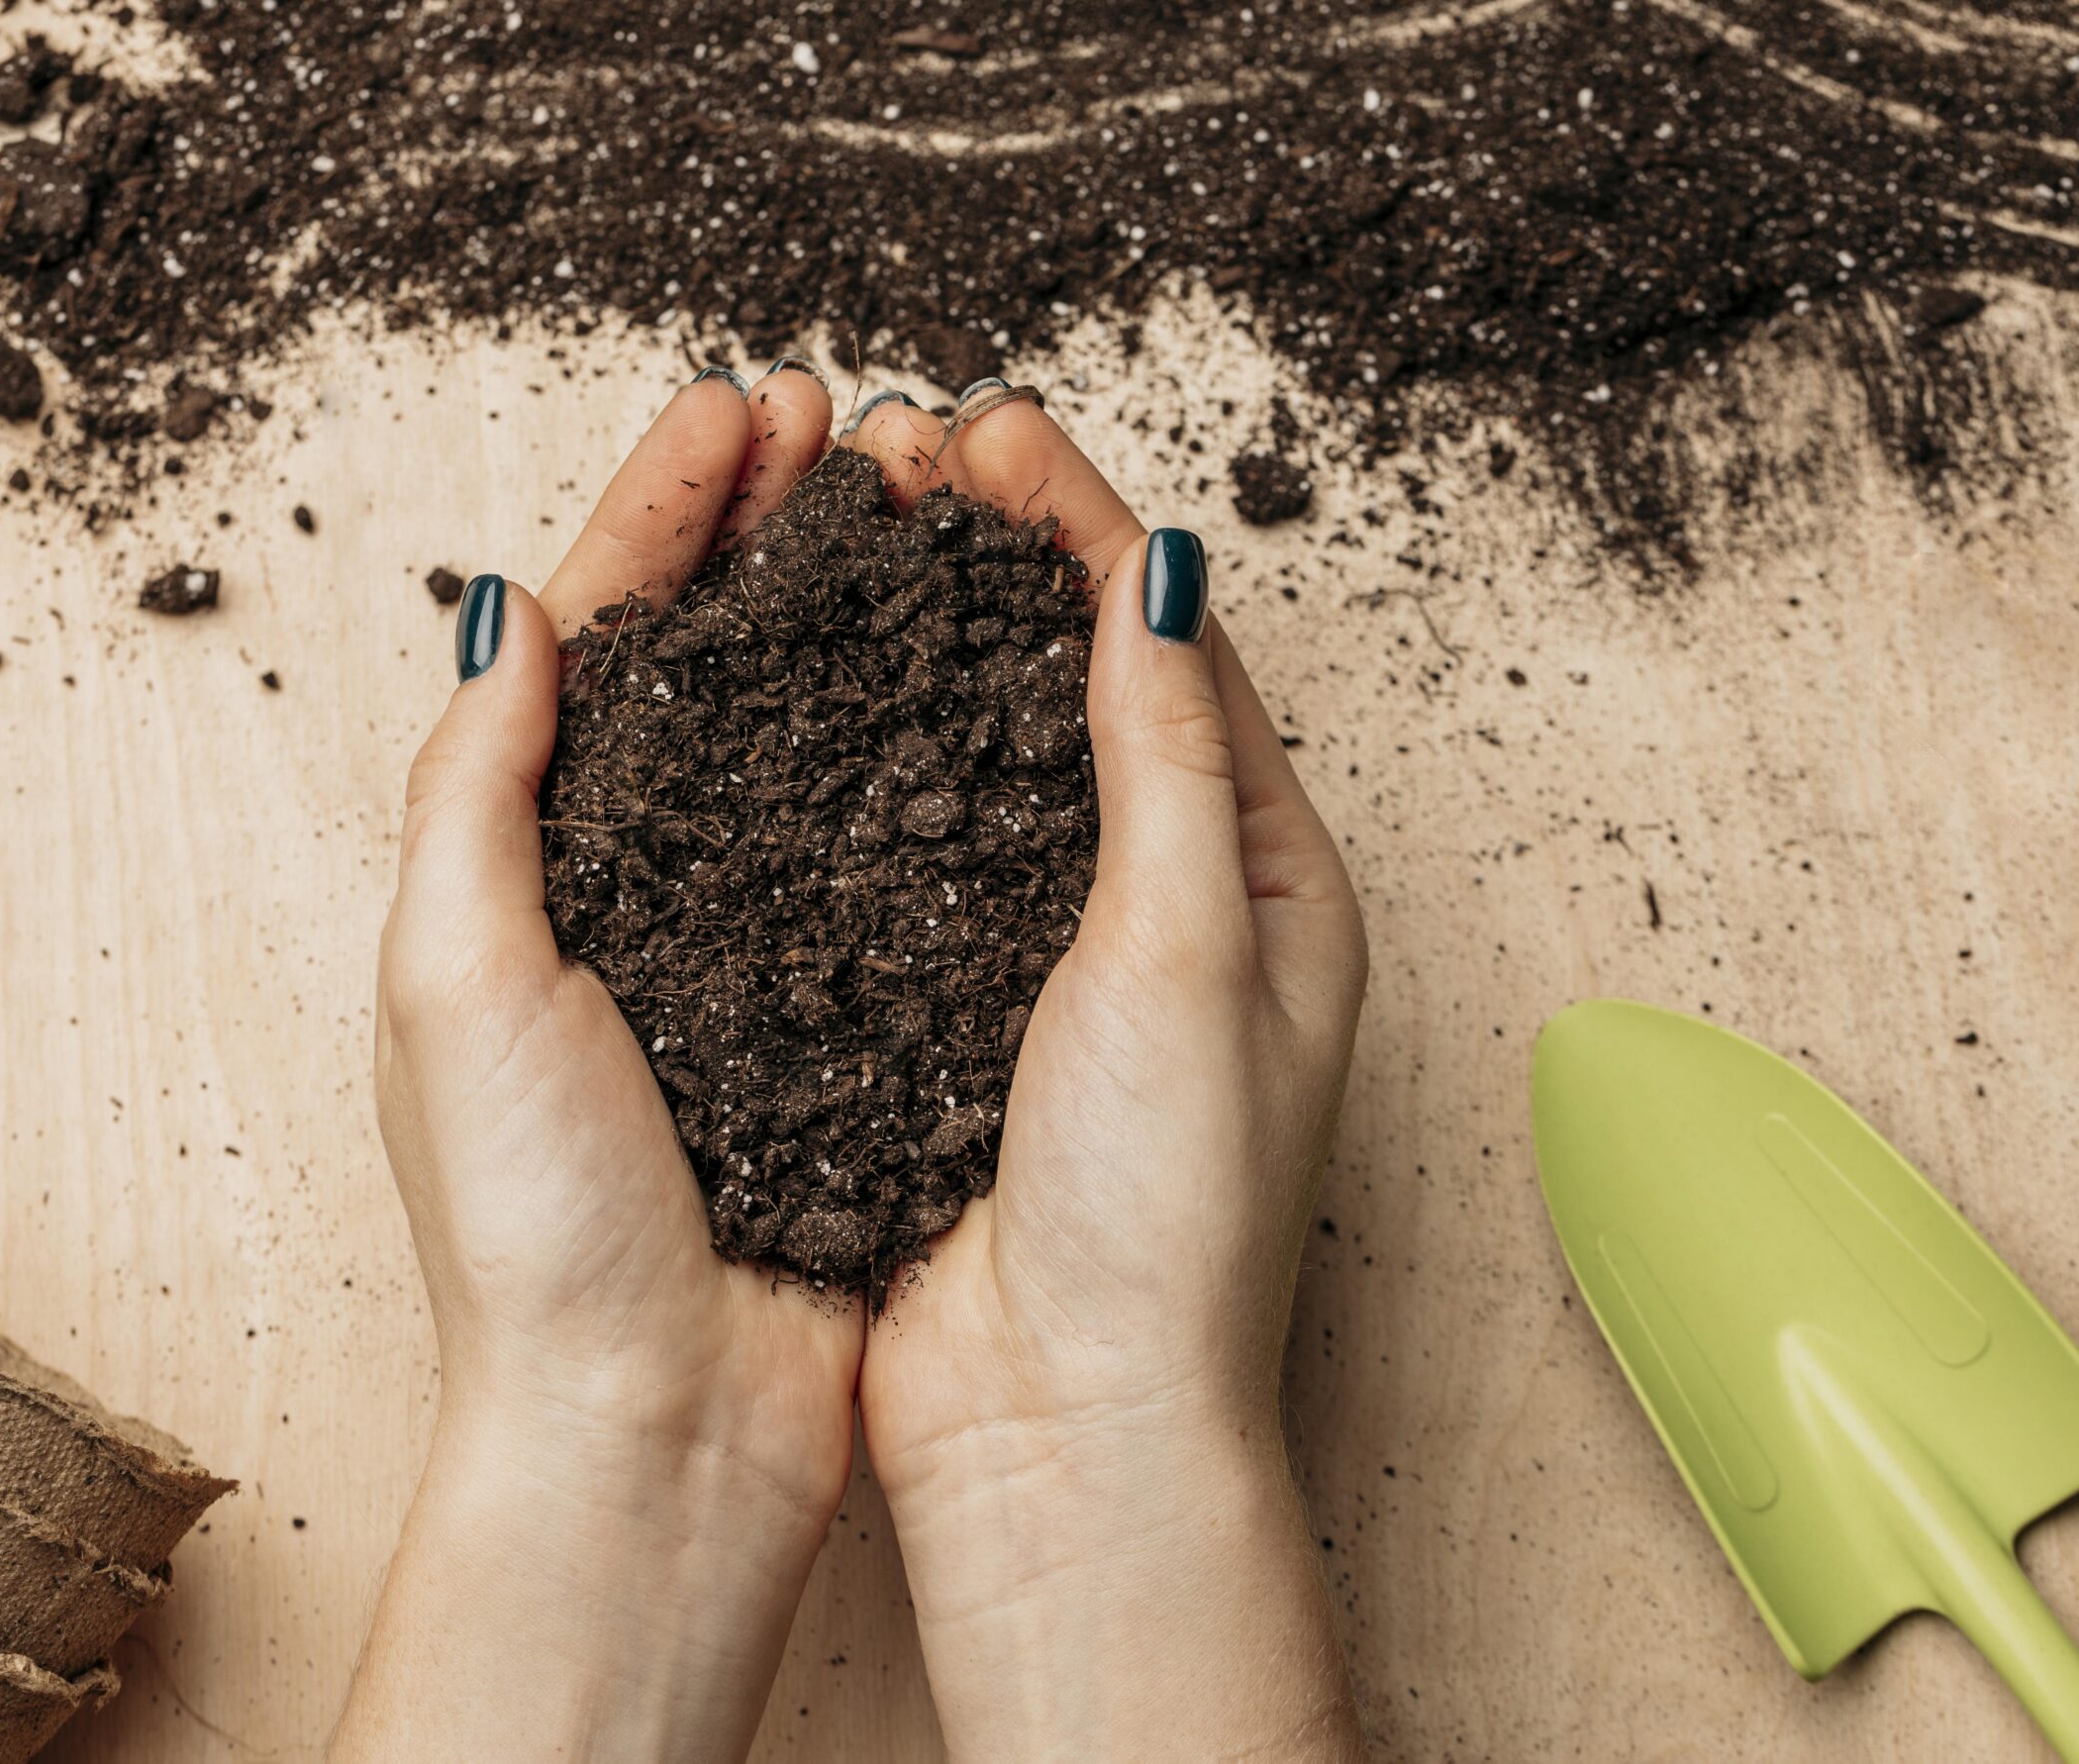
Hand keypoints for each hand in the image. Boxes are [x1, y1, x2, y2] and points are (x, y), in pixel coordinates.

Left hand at [333, 365, 860, 1761]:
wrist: (657, 1435)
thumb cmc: (536, 1238)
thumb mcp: (457, 989)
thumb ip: (474, 795)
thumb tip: (506, 608)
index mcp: (524, 873)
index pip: (596, 636)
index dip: (667, 506)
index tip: (746, 408)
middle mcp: (642, 897)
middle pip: (711, 662)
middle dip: (770, 529)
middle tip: (848, 424)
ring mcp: (754, 953)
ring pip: (809, 737)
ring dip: (853, 614)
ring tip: (915, 515)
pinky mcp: (849, 1019)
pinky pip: (889, 850)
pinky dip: (923, 751)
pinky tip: (975, 686)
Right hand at [844, 388, 1371, 1759]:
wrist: (1066, 1428)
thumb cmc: (1166, 1226)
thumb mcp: (1195, 961)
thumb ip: (1174, 766)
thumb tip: (1155, 573)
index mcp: (1271, 884)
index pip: (1175, 653)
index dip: (1080, 529)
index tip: (994, 435)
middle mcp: (1172, 908)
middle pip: (1077, 681)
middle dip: (997, 556)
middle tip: (910, 449)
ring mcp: (1053, 959)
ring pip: (985, 750)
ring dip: (924, 635)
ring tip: (856, 528)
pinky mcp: (952, 1013)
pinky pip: (913, 845)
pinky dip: (867, 753)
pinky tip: (806, 688)